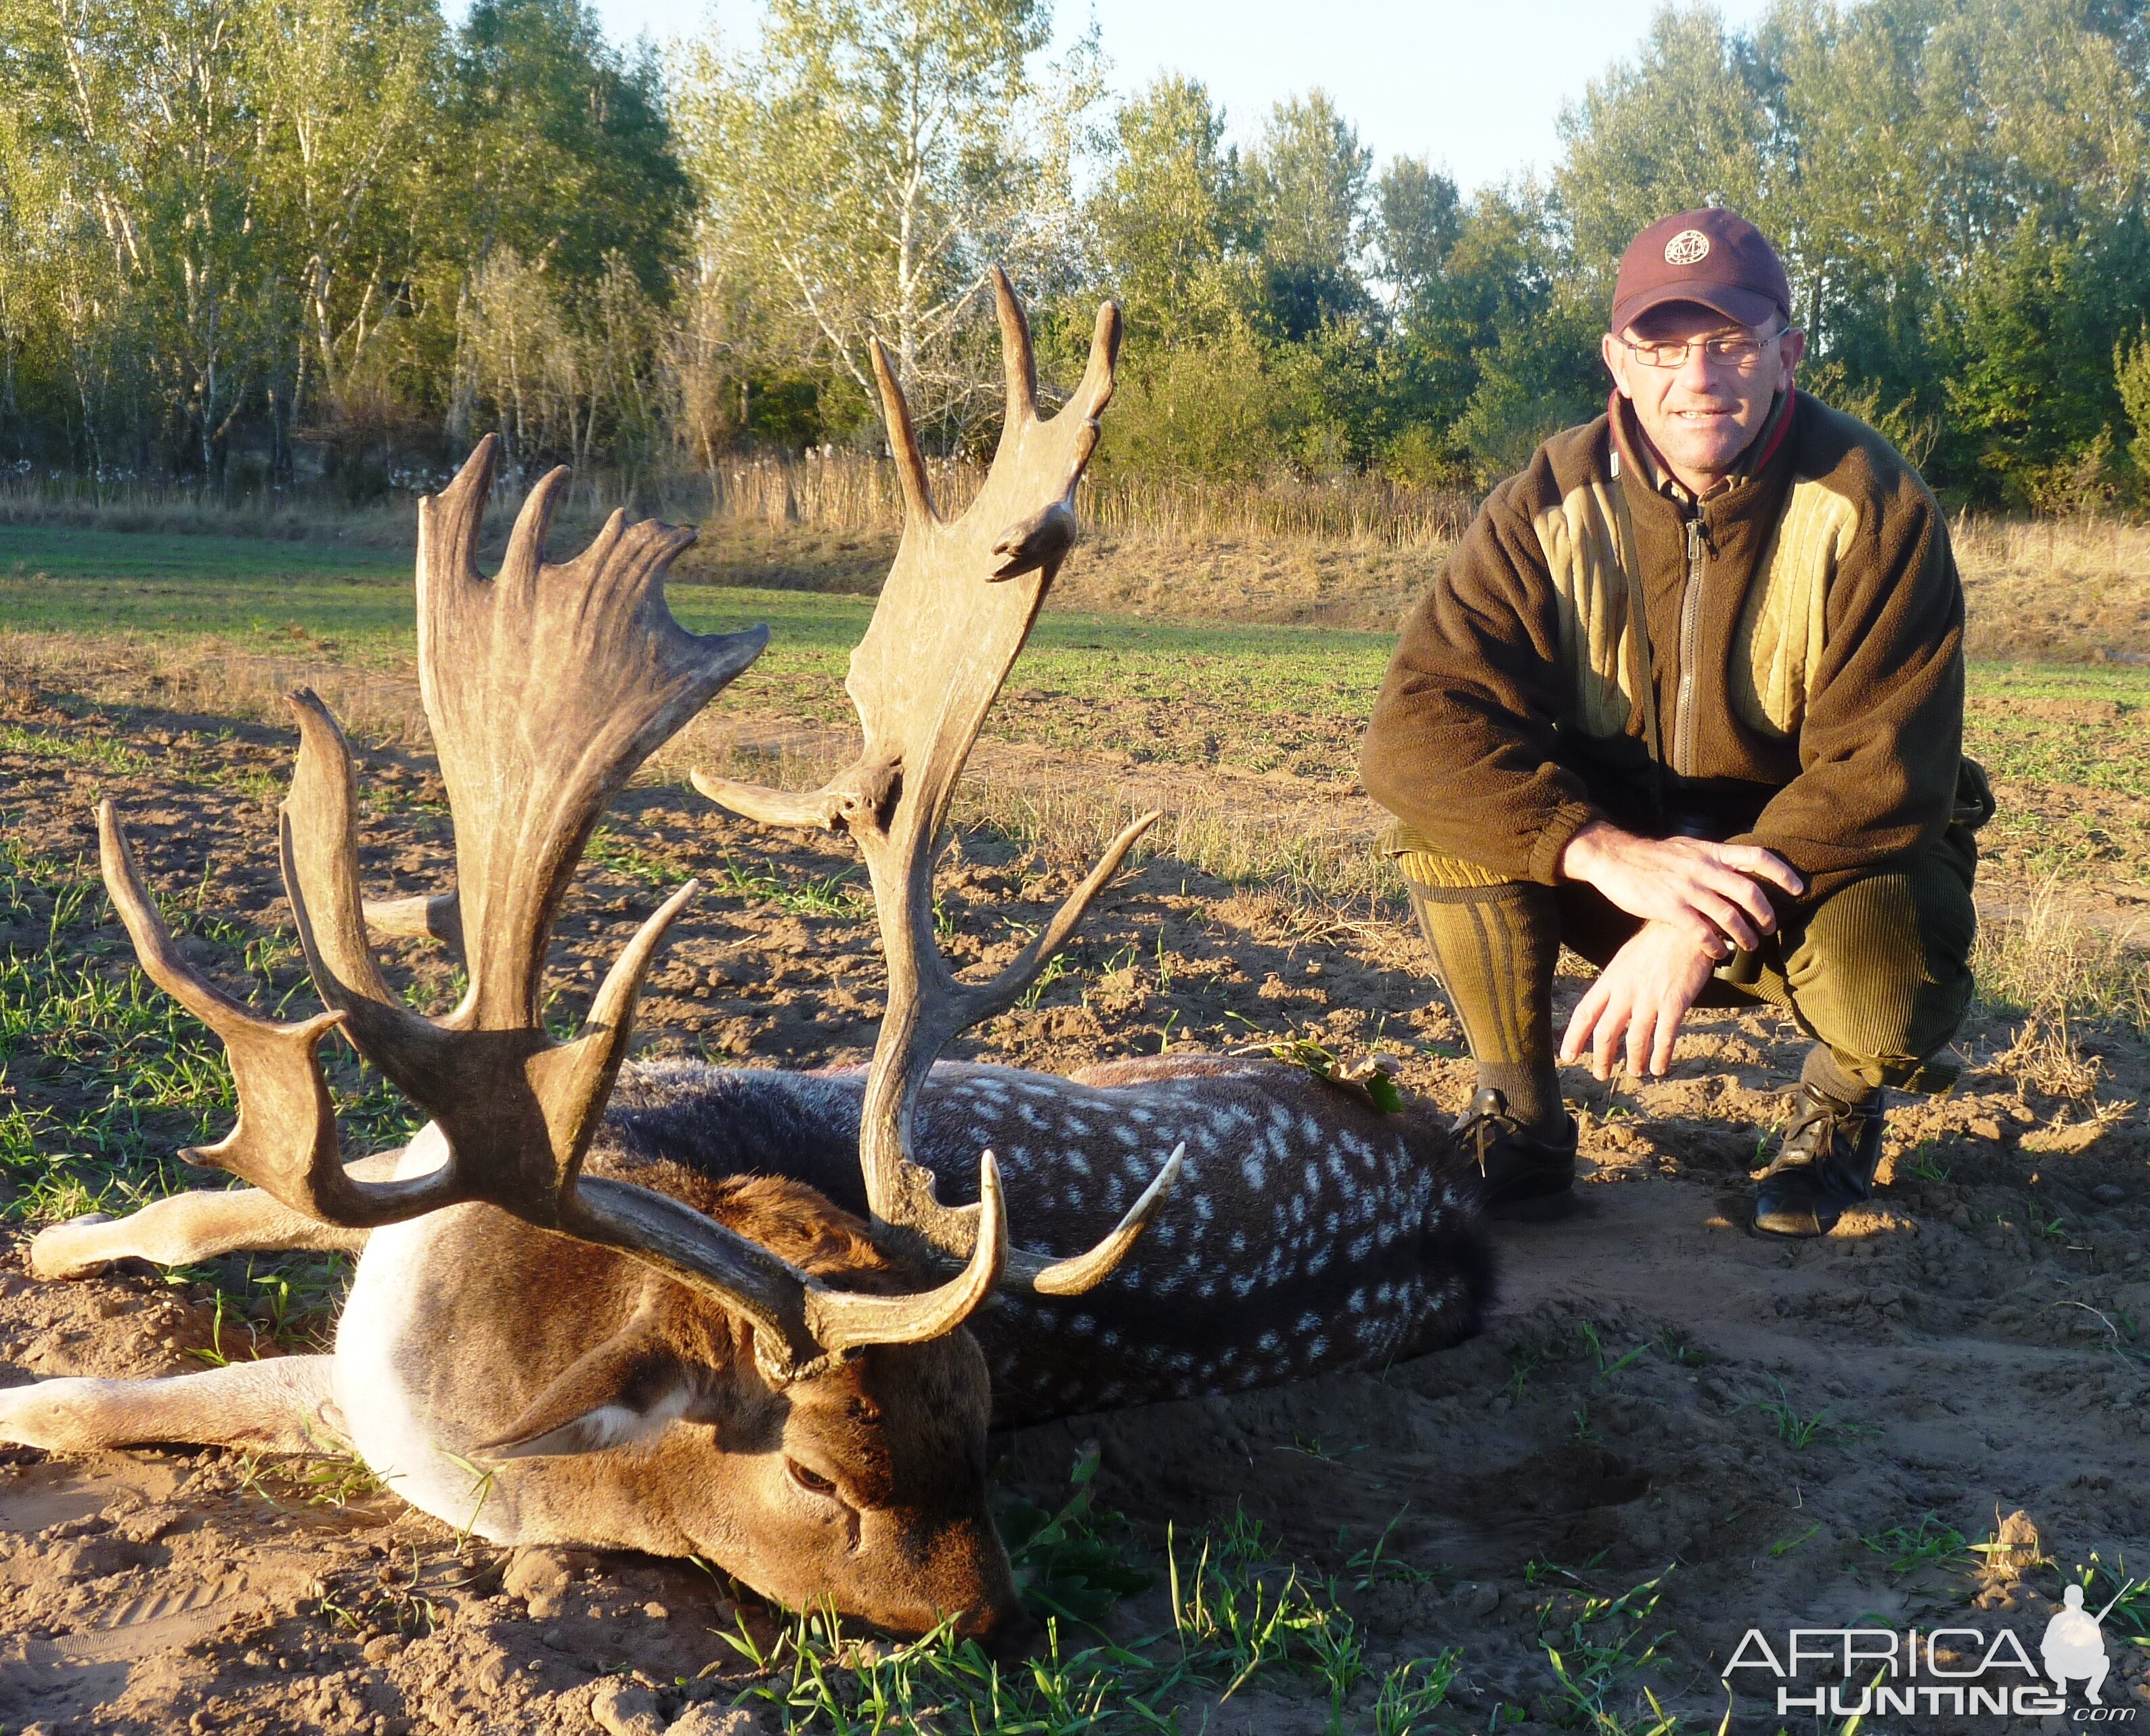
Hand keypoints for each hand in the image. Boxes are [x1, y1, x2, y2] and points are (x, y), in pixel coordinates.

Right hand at [1558, 820, 1802, 954]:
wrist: (1614, 857)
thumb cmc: (1651, 856)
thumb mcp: (1685, 846)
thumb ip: (1711, 856)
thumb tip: (1734, 863)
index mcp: (1711, 852)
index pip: (1758, 857)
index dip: (1783, 873)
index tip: (1798, 888)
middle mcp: (1704, 868)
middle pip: (1749, 892)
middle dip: (1765, 914)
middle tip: (1769, 928)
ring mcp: (1688, 888)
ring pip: (1729, 916)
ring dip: (1744, 935)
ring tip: (1748, 945)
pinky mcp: (1670, 908)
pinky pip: (1702, 932)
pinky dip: (1716, 946)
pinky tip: (1718, 954)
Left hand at [1559, 921, 1716, 1079]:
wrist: (1686, 927)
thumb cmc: (1655, 944)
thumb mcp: (1625, 961)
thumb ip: (1614, 986)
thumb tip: (1606, 1010)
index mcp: (1610, 980)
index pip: (1585, 1013)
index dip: (1574, 1038)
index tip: (1568, 1057)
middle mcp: (1626, 991)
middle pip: (1605, 1032)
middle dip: (1601, 1057)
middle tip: (1600, 1074)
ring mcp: (1650, 997)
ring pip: (1635, 1040)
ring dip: (1633, 1061)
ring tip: (1634, 1072)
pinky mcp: (1675, 1001)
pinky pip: (1664, 1037)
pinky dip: (1660, 1057)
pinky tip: (1659, 1068)